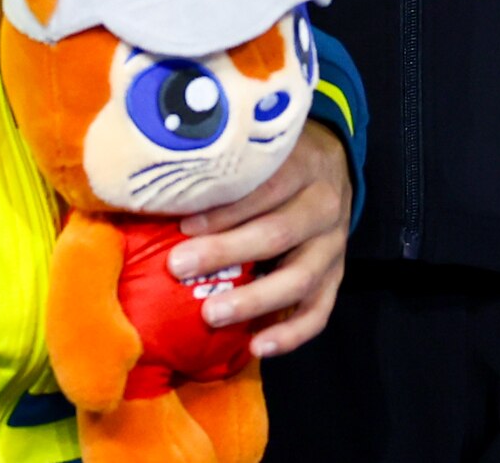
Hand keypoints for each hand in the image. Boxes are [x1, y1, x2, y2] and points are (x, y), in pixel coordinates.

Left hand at [171, 122, 350, 359]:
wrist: (334, 167)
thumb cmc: (279, 162)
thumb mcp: (263, 150)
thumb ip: (227, 166)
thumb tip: (163, 184)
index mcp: (304, 167)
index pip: (266, 188)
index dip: (225, 210)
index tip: (183, 226)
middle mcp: (323, 207)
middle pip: (277, 234)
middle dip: (225, 253)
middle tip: (179, 268)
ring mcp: (333, 246)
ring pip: (299, 279)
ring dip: (254, 300)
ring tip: (211, 314)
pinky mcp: (335, 277)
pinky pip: (317, 312)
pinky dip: (289, 334)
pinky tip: (256, 348)